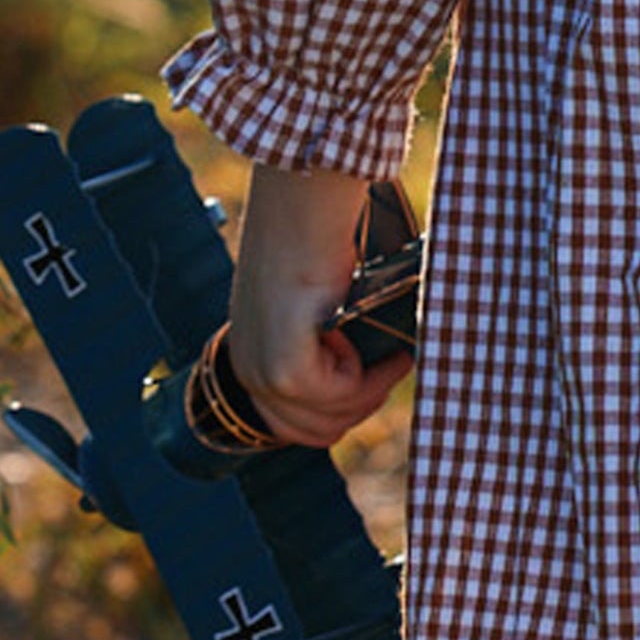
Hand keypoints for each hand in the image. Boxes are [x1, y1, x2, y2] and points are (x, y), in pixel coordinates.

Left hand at [225, 164, 411, 451]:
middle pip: (318, 432)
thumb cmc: (315, 240)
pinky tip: (356, 334)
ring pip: (331, 421)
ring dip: (368, 389)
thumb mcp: (315, 304)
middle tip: (393, 363)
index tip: (378, 377)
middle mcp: (246, 370)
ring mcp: (260, 373)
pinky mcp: (284, 369)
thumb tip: (368, 373)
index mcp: (248, 357)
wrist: (303, 207)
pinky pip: (339, 397)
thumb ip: (325, 344)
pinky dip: (363, 374)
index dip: (344, 413)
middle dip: (364, 404)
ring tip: (390, 352)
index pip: (294, 428)